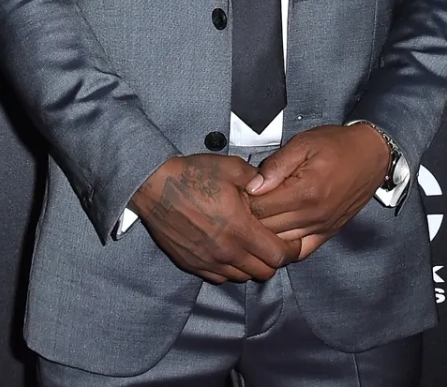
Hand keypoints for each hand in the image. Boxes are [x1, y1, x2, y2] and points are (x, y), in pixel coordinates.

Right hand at [128, 154, 291, 283]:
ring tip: (249, 247)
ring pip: (241, 277)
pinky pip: (218, 277)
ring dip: (250, 265)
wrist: (154, 186)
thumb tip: (267, 185)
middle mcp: (226, 251)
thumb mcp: (231, 167)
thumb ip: (256, 179)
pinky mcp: (191, 263)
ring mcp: (207, 260)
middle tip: (272, 244)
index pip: (278, 256)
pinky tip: (227, 252)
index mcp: (240, 229)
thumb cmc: (191, 175)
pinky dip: (228, 269)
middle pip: (263, 272)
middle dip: (272, 260)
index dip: (291, 250)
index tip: (292, 242)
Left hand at [246, 124, 389, 261]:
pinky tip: (275, 237)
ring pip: (280, 242)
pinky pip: (300, 251)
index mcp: (305, 191)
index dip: (244, 200)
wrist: (371, 155)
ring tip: (255, 218)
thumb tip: (254, 185)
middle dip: (249, 218)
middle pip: (267, 228)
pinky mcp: (327, 233)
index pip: (261, 207)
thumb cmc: (339, 145)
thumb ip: (276, 165)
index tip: (237, 192)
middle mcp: (314, 214)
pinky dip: (284, 247)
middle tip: (240, 206)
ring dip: (264, 233)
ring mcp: (321, 227)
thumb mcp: (304, 143)